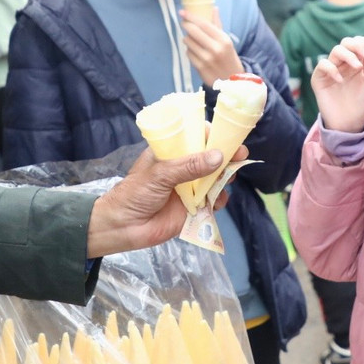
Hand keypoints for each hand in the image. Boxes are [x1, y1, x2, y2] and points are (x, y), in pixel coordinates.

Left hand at [86, 146, 246, 255]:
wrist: (124, 227)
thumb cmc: (135, 194)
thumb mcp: (160, 175)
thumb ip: (189, 166)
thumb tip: (218, 157)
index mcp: (170, 152)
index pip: (195, 136)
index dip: (212, 135)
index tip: (227, 137)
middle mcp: (182, 167)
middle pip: (210, 157)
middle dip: (226, 156)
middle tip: (239, 157)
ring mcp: (189, 187)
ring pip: (215, 178)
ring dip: (225, 178)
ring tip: (228, 179)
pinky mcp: (194, 207)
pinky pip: (213, 200)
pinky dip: (220, 200)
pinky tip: (217, 201)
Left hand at [182, 7, 243, 86]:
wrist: (232, 80)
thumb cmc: (228, 57)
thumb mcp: (227, 41)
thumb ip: (218, 25)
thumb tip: (214, 8)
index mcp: (223, 40)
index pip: (204, 24)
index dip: (191, 17)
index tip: (182, 12)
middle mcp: (215, 49)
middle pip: (193, 31)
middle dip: (186, 25)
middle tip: (184, 23)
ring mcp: (207, 59)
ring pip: (188, 42)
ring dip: (188, 39)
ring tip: (193, 40)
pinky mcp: (200, 68)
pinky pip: (188, 53)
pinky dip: (189, 50)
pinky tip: (195, 51)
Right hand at [310, 36, 363, 133]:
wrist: (349, 123)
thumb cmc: (363, 104)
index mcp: (358, 61)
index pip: (360, 43)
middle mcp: (344, 63)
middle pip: (347, 42)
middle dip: (358, 45)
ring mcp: (331, 69)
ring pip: (336, 50)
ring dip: (348, 55)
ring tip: (357, 67)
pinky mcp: (319, 77)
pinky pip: (323, 65)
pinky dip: (332, 69)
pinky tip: (340, 80)